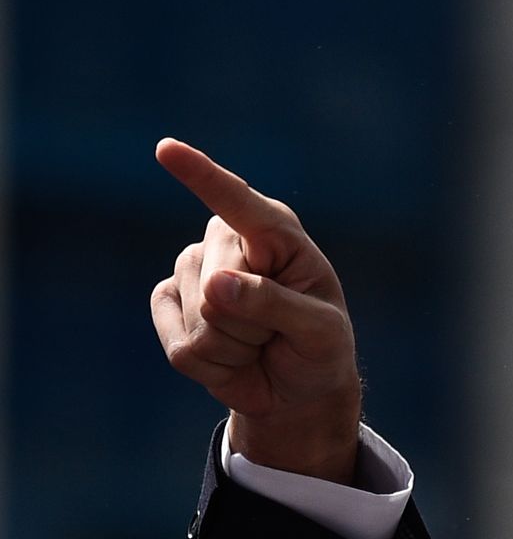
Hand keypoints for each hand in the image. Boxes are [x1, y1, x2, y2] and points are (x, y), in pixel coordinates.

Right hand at [151, 138, 362, 484]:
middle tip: (278, 334)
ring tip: (259, 344)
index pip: (236, 201)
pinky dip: (212, 366)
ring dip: (234, 347)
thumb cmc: (320, 350)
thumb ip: (276, 305)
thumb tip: (216, 285)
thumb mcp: (320, 331)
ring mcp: (194, 271)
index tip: (167, 149)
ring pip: (199, 317)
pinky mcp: (170, 303)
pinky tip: (232, 359)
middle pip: (218, 283)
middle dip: (252, 324)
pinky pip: (180, 343)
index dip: (201, 176)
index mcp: (277, 233)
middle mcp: (230, 242)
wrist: (298, 389)